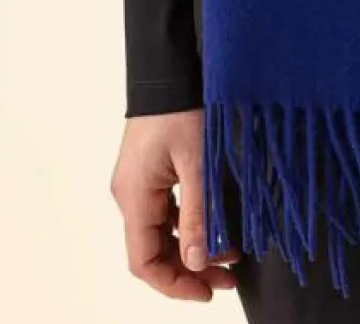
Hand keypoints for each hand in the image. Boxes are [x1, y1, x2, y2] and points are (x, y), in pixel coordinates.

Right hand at [110, 109, 240, 301]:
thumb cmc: (180, 108)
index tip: (207, 291)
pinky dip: (189, 223)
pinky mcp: (150, 171)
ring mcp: (138, 184)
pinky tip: (216, 224)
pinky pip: (166, 210)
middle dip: (190, 268)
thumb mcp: (196, 162)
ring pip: (161, 232)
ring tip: (230, 253)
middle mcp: (130, 195)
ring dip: (192, 246)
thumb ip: (197, 214)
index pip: (144, 262)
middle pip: (153, 251)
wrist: (168, 69)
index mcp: (134, 198)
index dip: (174, 284)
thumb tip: (196, 262)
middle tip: (228, 277)